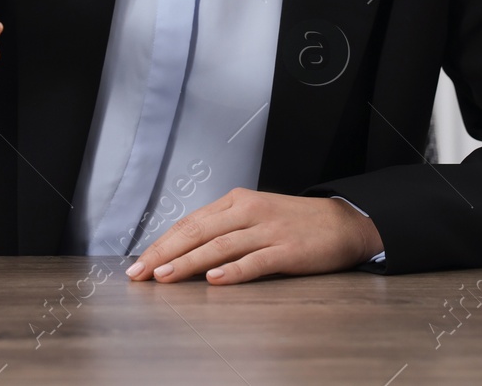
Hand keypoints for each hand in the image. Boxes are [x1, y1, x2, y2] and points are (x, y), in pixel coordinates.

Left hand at [125, 188, 382, 285]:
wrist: (342, 222)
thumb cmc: (293, 222)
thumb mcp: (254, 216)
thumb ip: (223, 229)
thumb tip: (183, 250)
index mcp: (236, 201)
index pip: (189, 222)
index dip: (162, 243)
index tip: (140, 262)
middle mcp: (248, 211)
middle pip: (197, 232)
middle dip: (165, 253)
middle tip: (141, 273)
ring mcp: (267, 230)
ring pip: (220, 246)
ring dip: (189, 262)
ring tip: (166, 277)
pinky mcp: (287, 250)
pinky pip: (255, 261)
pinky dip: (233, 271)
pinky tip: (215, 279)